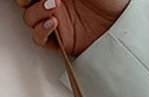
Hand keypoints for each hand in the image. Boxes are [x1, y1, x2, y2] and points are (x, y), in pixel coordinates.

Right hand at [14, 0, 129, 56]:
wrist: (123, 22)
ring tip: (54, 6)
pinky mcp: (61, 40)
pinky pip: (39, 38)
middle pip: (24, 1)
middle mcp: (55, 1)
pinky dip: (40, 30)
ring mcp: (56, 19)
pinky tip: (52, 22)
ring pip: (29, 17)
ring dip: (36, 10)